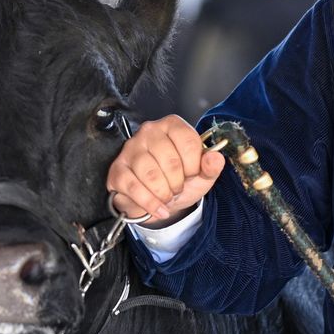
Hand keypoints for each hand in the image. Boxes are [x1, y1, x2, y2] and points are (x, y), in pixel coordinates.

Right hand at [106, 115, 225, 223]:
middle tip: (177, 188)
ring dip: (163, 193)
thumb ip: (212, 166)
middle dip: (177, 183)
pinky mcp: (117, 169)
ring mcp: (130, 149)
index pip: (188, 142)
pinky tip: (158, 208)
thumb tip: (215, 158)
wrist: (159, 200)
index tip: (191, 174)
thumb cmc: (179, 181)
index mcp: (172, 126)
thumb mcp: (202, 175)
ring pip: (150, 174)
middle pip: (169, 160)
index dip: (193, 166)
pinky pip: (134, 187)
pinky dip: (149, 202)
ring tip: (167, 196)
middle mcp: (149, 131)